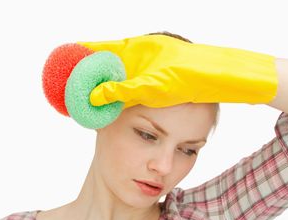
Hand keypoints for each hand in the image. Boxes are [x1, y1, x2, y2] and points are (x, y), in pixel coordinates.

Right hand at [77, 34, 277, 106]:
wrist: (224, 77)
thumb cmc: (190, 77)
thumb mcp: (152, 87)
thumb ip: (121, 91)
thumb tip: (94, 97)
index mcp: (136, 47)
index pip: (99, 48)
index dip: (79, 56)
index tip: (63, 66)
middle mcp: (141, 52)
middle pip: (106, 60)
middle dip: (89, 73)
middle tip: (73, 89)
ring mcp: (150, 63)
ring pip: (119, 72)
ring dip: (105, 83)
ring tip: (89, 98)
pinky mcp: (159, 74)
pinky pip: (131, 81)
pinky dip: (121, 90)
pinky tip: (116, 103)